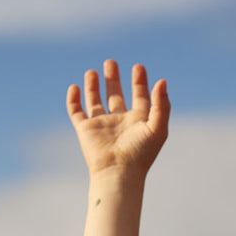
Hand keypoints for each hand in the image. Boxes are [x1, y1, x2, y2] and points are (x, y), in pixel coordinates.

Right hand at [66, 60, 169, 179]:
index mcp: (137, 122)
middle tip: (111, 63)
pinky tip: (75, 87)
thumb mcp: (157, 128)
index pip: (139, 98)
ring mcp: (101, 125)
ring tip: (93, 71)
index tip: (138, 68)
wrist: (118, 173)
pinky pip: (76, 111)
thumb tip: (162, 81)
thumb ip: (161, 105)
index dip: (139, 83)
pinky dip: (73, 99)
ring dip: (93, 86)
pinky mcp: (85, 130)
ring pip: (95, 101)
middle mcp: (119, 122)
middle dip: (113, 79)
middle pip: (115, 96)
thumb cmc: (140, 154)